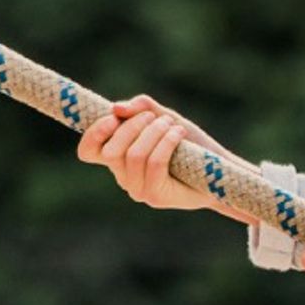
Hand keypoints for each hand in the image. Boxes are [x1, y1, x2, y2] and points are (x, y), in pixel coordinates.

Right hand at [78, 95, 248, 220]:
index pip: (88, 151)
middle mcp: (123, 176)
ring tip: (172, 125)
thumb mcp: (163, 118)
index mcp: (118, 158)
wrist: (216, 169)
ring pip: (134, 156)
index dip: (93, 134)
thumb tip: (117, 108)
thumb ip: (141, 108)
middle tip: (153, 117)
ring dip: (154, 132)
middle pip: (111, 150)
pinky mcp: (155, 196)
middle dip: (132, 126)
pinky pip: (154, 163)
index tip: (113, 118)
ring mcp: (137, 189)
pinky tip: (178, 133)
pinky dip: (166, 142)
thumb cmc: (187, 143)